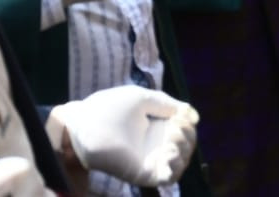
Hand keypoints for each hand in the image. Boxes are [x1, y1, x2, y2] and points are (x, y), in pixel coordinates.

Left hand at [50, 86, 198, 186]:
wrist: (85, 123)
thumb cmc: (109, 108)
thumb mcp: (142, 99)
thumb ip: (166, 104)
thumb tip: (193, 116)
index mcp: (156, 127)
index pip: (184, 131)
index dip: (188, 124)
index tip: (182, 114)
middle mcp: (156, 145)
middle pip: (187, 147)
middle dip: (187, 136)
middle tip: (175, 127)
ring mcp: (150, 160)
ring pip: (181, 163)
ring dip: (183, 150)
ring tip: (171, 139)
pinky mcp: (142, 173)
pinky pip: (167, 178)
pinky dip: (174, 167)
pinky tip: (169, 153)